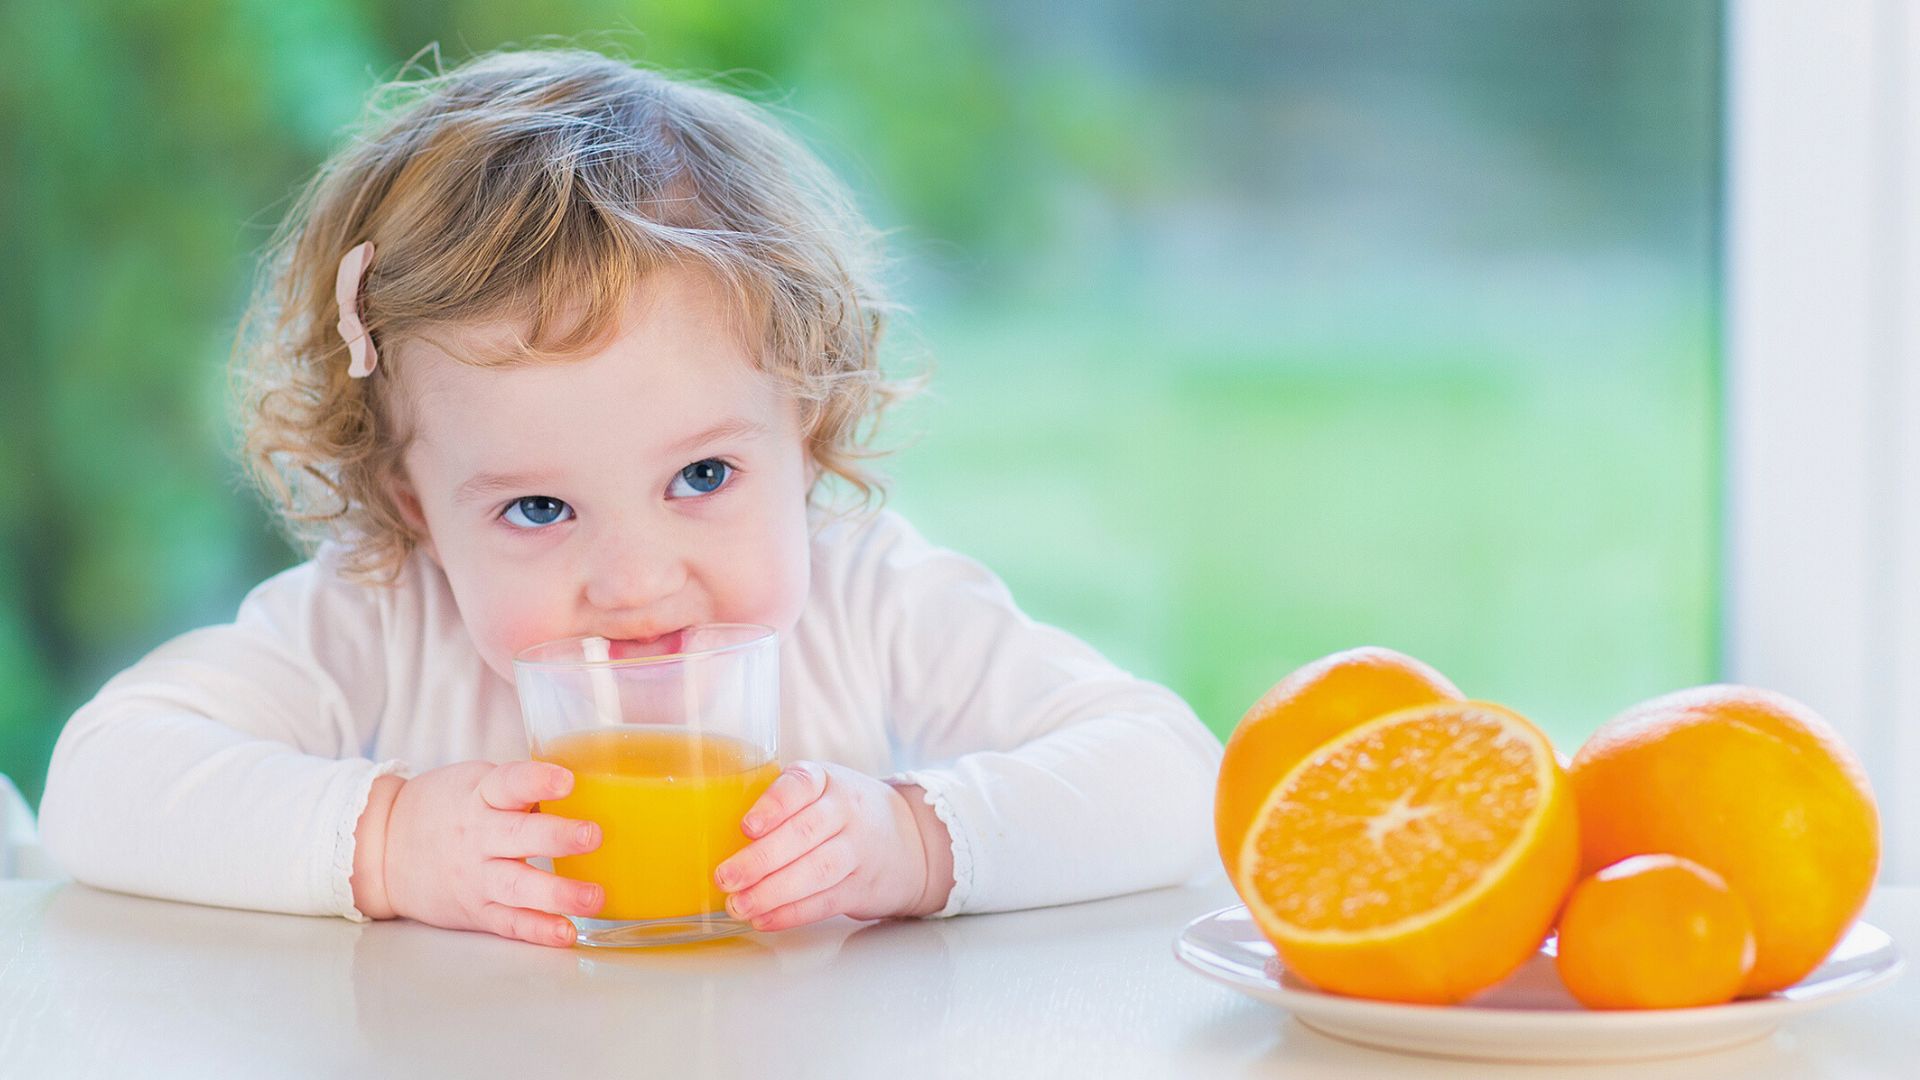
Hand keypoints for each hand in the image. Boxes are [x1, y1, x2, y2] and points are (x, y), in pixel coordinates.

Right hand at [357, 760, 607, 947]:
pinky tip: (566, 933)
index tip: (567, 780)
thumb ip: (524, 789)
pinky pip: (509, 922)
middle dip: (556, 837)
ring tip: (594, 896)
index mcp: (481, 796)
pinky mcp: (476, 911)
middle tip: (592, 835)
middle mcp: (477, 837)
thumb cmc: (446, 809)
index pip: (509, 783)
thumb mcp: (477, 784)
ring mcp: (476, 877)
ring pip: (517, 886)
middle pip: (517, 836)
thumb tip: (591, 787)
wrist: (384, 850)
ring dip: (557, 893)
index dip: (537, 780)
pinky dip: (537, 930)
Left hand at [713, 761, 952, 931]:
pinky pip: (825, 901)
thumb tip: (709, 830)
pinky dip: (792, 913)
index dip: (773, 806)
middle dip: (761, 859)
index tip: (747, 827)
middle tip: (725, 877)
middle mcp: (846, 811)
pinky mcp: (861, 887)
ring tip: (739, 906)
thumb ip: (779, 803)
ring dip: (773, 892)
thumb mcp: (821, 789)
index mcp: (827, 780)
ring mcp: (858, 850)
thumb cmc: (843, 812)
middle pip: (804, 834)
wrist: (912, 839)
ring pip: (816, 871)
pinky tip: (764, 919)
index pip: (800, 785)